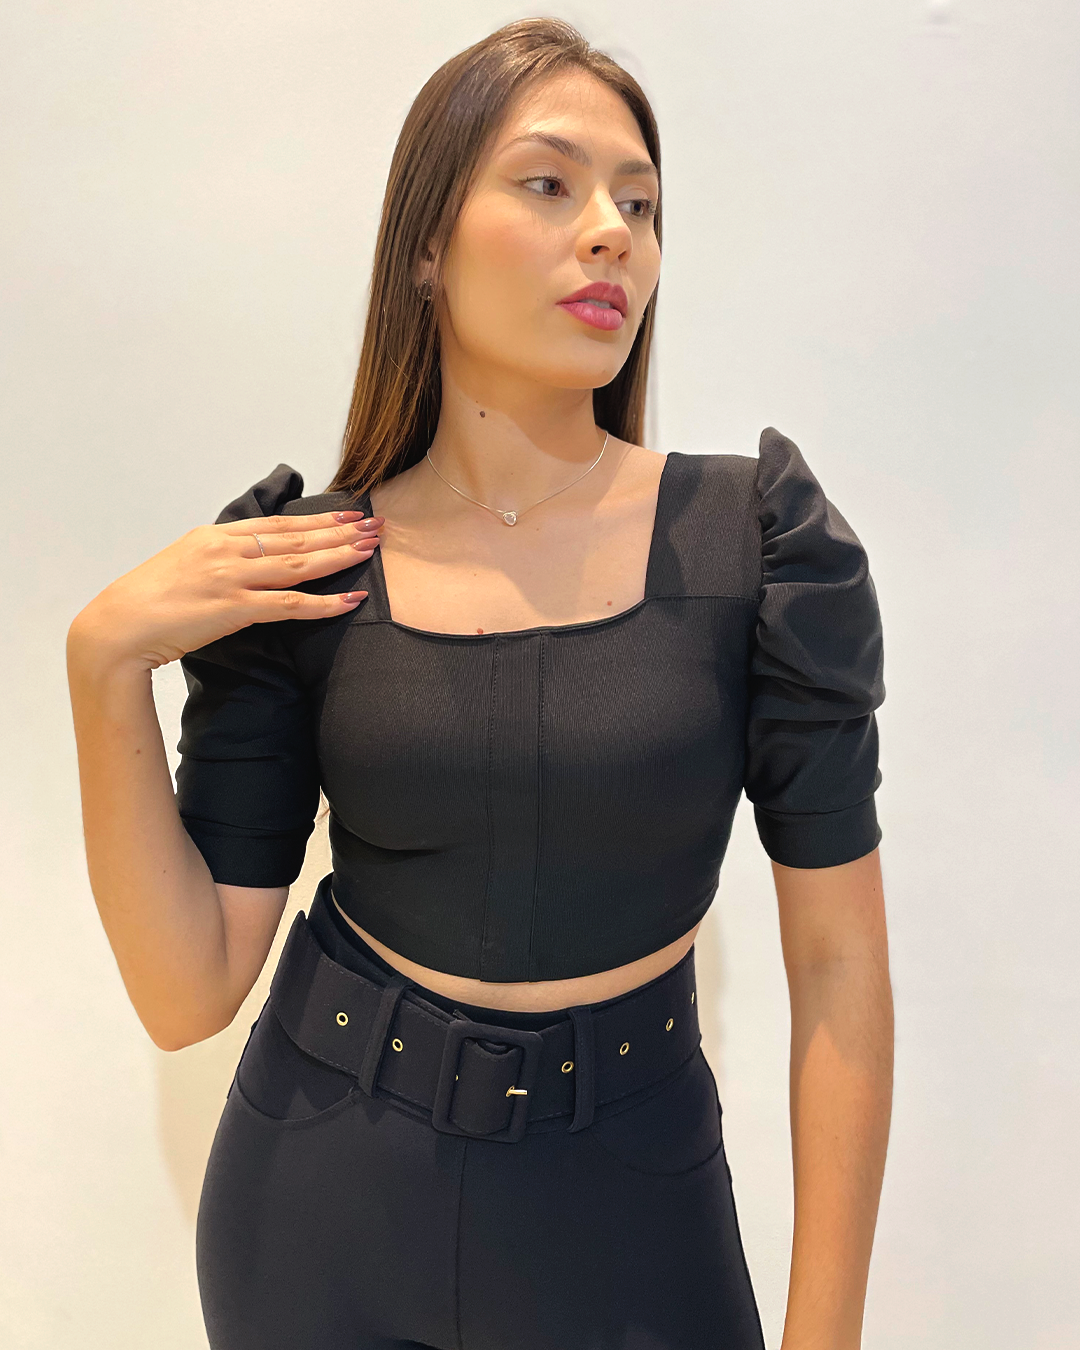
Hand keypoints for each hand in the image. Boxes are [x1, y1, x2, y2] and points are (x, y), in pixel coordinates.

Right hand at [67, 509, 383, 673]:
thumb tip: (251, 563)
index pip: (279, 524)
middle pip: (297, 537)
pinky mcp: (233, 608)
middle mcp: (227, 550)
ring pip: (299, 563)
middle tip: (376, 526)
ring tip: (371, 550)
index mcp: (216, 536)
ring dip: (340, 556)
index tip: (349, 514)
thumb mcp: (186, 565)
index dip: (319, 519)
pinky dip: (324, 603)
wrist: (119, 626)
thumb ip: (221, 560)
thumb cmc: (149, 602)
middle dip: (341, 531)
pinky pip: (290, 604)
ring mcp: (231, 578)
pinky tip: (350, 599)